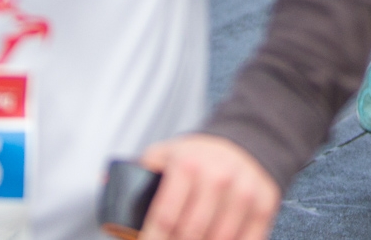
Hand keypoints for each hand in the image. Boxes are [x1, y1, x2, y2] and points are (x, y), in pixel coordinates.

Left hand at [138, 135, 279, 239]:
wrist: (249, 141)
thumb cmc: (198, 157)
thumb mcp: (166, 154)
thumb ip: (138, 170)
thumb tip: (104, 181)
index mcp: (188, 166)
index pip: (163, 219)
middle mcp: (218, 178)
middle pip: (190, 235)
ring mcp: (245, 192)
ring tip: (192, 239)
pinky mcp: (266, 204)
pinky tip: (217, 239)